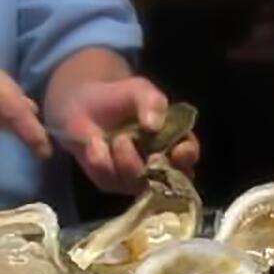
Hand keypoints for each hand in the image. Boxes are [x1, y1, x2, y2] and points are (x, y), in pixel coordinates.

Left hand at [51, 77, 199, 195]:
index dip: (187, 156)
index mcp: (174, 142)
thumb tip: (154, 124)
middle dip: (152, 165)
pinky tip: (94, 143)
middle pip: (165, 178)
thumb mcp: (140, 91)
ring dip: (124, 159)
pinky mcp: (111, 182)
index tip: (178, 151)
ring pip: (136, 181)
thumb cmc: (121, 97)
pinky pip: (109, 180)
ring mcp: (135, 177)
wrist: (84, 104)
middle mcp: (158, 164)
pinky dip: (100, 161)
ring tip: (116, 137)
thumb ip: (152, 102)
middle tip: (132, 142)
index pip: (188, 155)